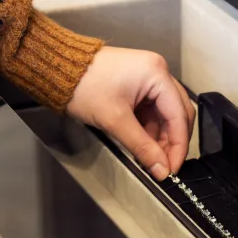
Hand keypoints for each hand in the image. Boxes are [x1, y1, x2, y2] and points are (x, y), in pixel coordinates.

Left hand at [67, 47, 194, 180]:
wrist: (58, 69)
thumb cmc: (83, 85)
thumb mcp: (115, 120)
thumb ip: (142, 147)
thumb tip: (161, 168)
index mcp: (157, 74)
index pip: (179, 116)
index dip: (179, 146)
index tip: (172, 168)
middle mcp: (158, 72)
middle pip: (177, 114)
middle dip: (172, 142)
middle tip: (164, 166)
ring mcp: (148, 78)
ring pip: (164, 115)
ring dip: (159, 138)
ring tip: (150, 158)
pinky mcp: (138, 85)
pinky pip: (152, 111)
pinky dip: (149, 129)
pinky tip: (142, 144)